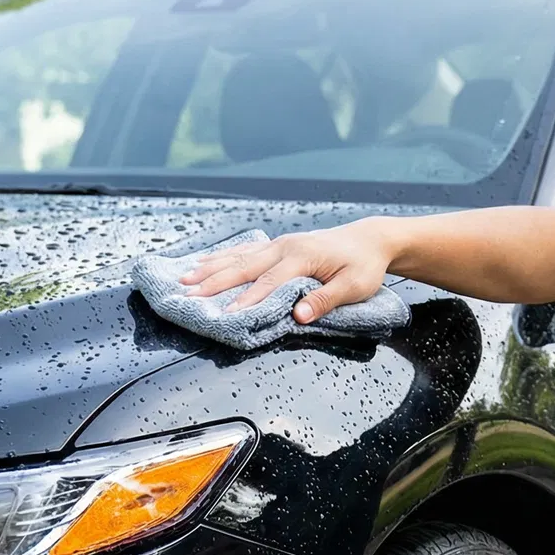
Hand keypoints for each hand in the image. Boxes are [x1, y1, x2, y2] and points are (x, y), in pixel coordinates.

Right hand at [179, 219, 393, 318]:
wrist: (370, 239)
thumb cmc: (364, 265)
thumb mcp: (354, 286)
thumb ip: (325, 300)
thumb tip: (298, 315)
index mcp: (303, 256)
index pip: (269, 283)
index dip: (247, 301)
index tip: (226, 315)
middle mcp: (286, 247)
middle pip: (244, 266)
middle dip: (214, 281)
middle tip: (187, 294)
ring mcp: (280, 244)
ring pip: (239, 256)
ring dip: (211, 268)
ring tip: (184, 279)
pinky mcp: (278, 245)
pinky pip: (245, 251)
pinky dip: (222, 257)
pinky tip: (204, 263)